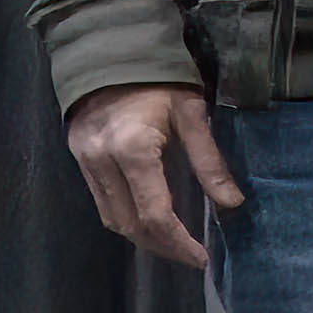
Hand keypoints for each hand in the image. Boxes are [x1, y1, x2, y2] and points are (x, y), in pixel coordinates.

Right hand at [66, 83, 238, 268]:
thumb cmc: (160, 81)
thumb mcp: (193, 115)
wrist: (111, 54)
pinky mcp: (79, 159)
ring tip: (176, 246)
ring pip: (111, 218)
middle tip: (194, 258)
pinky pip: (102, 202)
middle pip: (129, 224)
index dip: (180, 242)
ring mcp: (86, 162)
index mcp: (133, 149)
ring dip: (143, 238)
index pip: (154, 214)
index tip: (204, 258)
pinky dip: (126, 219)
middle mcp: (103, 161)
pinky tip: (150, 223)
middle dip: (163, 247)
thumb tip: (232, 204)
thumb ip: (210, 162)